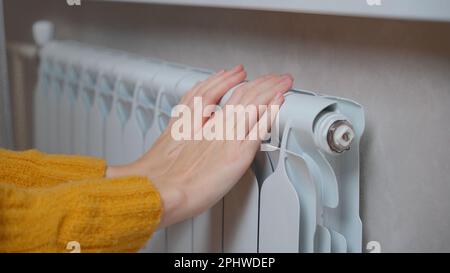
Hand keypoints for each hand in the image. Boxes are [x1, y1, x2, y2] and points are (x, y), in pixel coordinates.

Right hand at [107, 65, 293, 227]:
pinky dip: (271, 112)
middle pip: (238, 94)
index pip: (213, 90)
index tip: (235, 72)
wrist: (159, 192)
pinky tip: (280, 102)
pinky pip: (259, 127)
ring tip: (282, 81)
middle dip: (256, 82)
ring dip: (270, 90)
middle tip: (269, 76)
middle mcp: (210, 126)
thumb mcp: (165, 146)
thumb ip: (180, 132)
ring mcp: (226, 137)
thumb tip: (187, 127)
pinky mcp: (238, 153)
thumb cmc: (158, 177)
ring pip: (252, 105)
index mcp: (191, 122)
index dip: (225, 79)